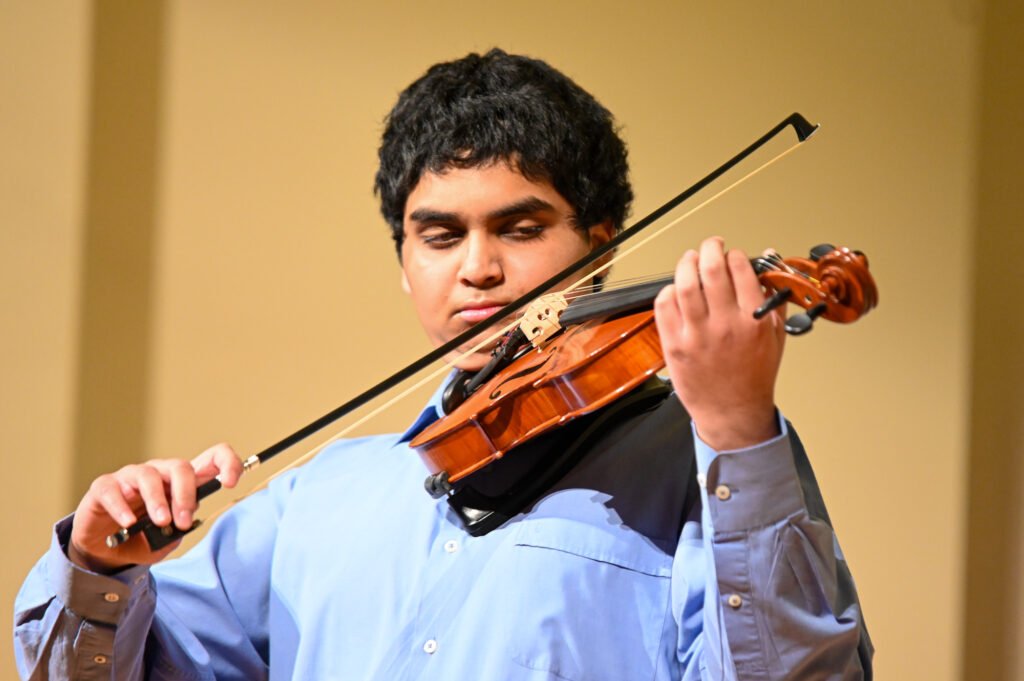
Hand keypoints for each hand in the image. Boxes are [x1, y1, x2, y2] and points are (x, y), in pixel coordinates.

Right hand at [68, 443, 242, 572]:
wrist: (105, 550)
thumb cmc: (142, 539)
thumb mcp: (167, 539)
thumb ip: (177, 531)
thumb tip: (181, 524)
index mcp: (180, 483)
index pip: (211, 459)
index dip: (227, 464)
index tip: (231, 483)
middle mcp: (158, 473)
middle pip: (180, 467)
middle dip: (185, 494)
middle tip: (183, 522)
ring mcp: (130, 477)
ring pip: (148, 475)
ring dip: (157, 500)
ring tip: (161, 521)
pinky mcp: (104, 487)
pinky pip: (113, 489)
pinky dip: (122, 506)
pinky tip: (128, 522)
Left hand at [654, 237, 785, 450]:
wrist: (732, 412)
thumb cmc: (754, 375)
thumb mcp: (776, 336)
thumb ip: (774, 298)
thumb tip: (769, 263)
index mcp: (754, 321)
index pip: (740, 270)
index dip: (734, 255)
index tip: (733, 256)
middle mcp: (725, 326)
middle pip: (710, 270)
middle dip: (709, 248)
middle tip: (710, 246)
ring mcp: (697, 336)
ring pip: (684, 284)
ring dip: (686, 263)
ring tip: (690, 260)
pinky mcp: (674, 346)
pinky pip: (664, 306)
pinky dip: (669, 291)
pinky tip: (676, 290)